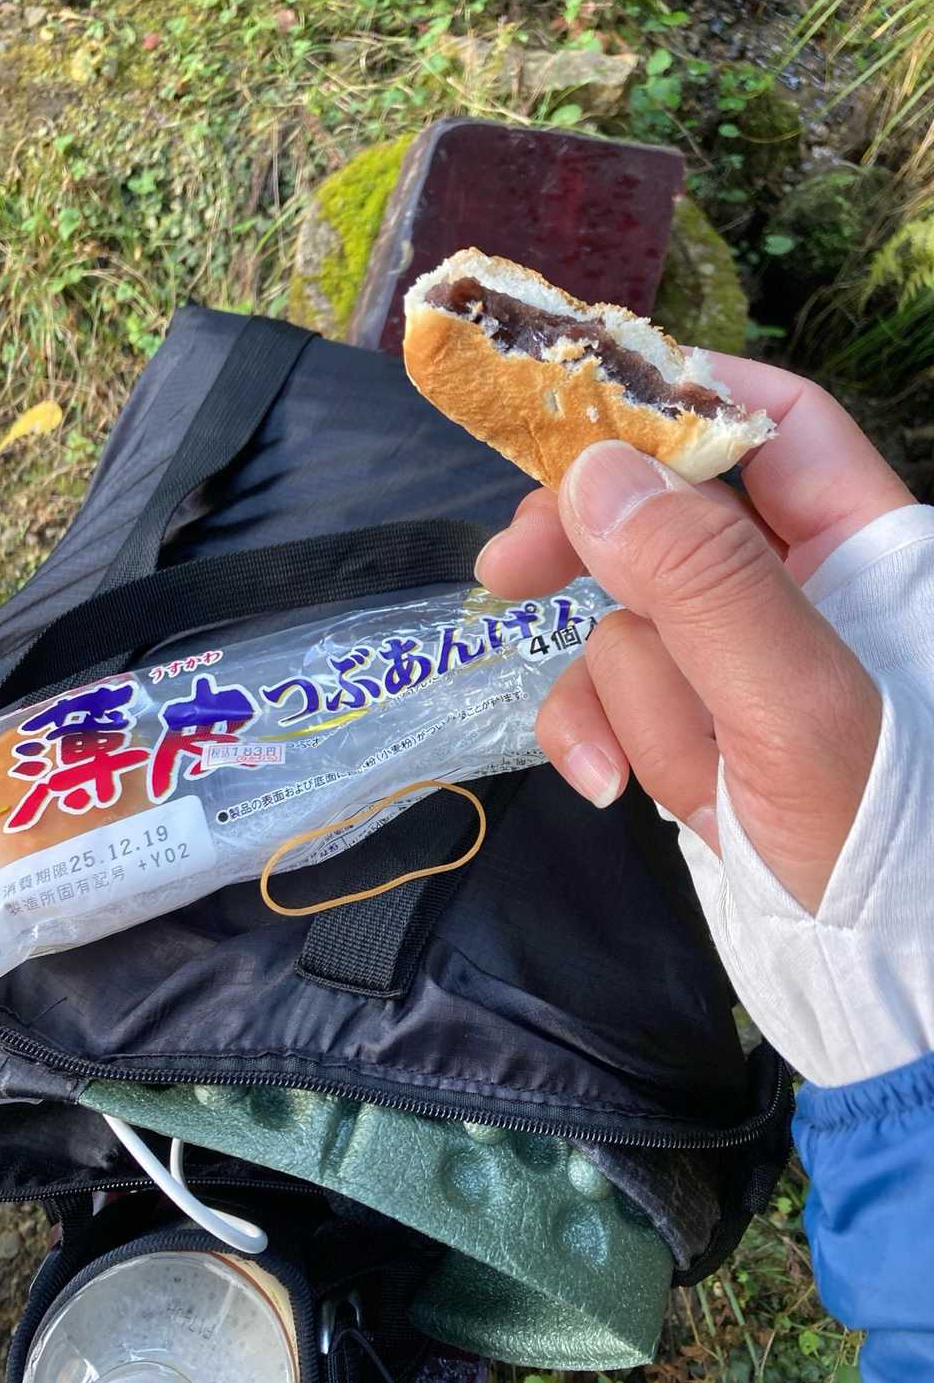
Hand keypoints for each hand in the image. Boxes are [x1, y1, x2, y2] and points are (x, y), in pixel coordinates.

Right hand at [475, 355, 913, 911]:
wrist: (864, 984)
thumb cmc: (874, 846)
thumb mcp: (800, 713)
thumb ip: (706, 585)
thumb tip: (593, 471)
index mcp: (859, 550)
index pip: (773, 422)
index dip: (677, 398)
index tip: (569, 413)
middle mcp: (794, 590)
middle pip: (668, 511)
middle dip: (593, 550)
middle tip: (509, 570)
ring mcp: (731, 662)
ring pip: (627, 618)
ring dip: (634, 697)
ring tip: (689, 775)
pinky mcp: (687, 723)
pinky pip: (607, 691)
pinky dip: (596, 735)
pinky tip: (611, 786)